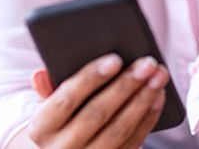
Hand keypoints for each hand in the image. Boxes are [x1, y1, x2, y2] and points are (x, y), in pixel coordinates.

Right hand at [20, 54, 167, 148]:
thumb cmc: (59, 124)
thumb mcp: (47, 109)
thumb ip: (48, 90)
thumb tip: (40, 73)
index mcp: (41, 128)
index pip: (65, 100)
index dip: (90, 78)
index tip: (115, 59)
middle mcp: (61, 148)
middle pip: (97, 113)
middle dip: (126, 86)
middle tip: (148, 63)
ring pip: (118, 129)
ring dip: (142, 100)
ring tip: (158, 77)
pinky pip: (133, 142)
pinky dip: (148, 118)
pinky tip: (157, 97)